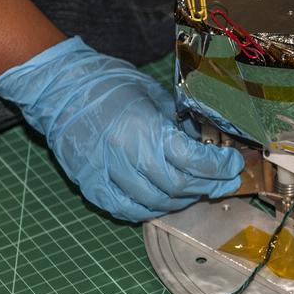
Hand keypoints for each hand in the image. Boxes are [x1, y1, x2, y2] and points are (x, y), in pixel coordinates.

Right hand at [0, 37, 243, 221]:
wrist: (59, 87)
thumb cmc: (109, 82)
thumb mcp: (153, 93)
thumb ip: (179, 121)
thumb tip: (203, 141)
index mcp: (143, 128)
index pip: (191, 160)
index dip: (218, 167)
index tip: (233, 164)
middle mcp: (125, 155)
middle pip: (178, 186)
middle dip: (209, 186)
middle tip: (225, 182)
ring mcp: (105, 174)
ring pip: (155, 203)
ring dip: (183, 200)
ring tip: (197, 191)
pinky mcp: (90, 185)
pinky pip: (126, 210)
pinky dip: (150, 209)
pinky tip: (164, 200)